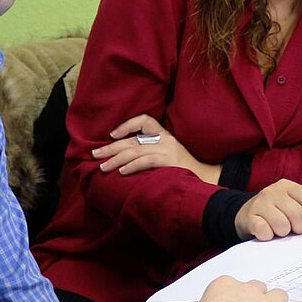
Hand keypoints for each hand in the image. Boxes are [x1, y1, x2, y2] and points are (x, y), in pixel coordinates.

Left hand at [92, 114, 220, 183]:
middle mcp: (166, 140)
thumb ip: (151, 153)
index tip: (112, 135)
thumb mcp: (169, 156)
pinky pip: (146, 161)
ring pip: (136, 151)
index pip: (145, 121)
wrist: (206, 180)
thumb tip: (125, 158)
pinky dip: (132, 166)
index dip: (127, 125)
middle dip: (112, 148)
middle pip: (133, 140)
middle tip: (95, 155)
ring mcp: (168, 150)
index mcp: (165, 135)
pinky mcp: (170, 161)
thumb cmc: (184, 170)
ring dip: (116, 159)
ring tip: (103, 167)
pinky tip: (122, 172)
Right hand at [234, 180, 301, 240]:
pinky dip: (269, 236)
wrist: (247, 213)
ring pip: (282, 225)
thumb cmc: (275, 209)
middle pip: (297, 215)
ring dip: (283, 233)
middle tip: (293, 229)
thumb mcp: (293, 202)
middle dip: (299, 227)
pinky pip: (265, 231)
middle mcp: (273, 191)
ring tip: (279, 229)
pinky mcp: (250, 217)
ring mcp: (260, 203)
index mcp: (288, 186)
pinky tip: (267, 232)